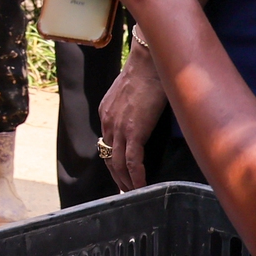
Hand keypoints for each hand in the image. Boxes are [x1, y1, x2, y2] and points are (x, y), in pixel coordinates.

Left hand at [99, 41, 164, 190]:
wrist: (149, 61)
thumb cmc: (146, 74)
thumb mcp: (131, 94)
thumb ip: (131, 108)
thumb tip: (142, 118)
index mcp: (106, 113)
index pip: (107, 144)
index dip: (113, 162)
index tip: (121, 175)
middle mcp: (108, 122)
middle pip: (109, 157)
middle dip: (117, 177)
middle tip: (125, 192)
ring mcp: (119, 127)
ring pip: (118, 163)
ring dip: (126, 182)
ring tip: (135, 194)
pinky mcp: (133, 131)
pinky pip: (132, 161)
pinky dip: (136, 177)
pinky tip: (142, 187)